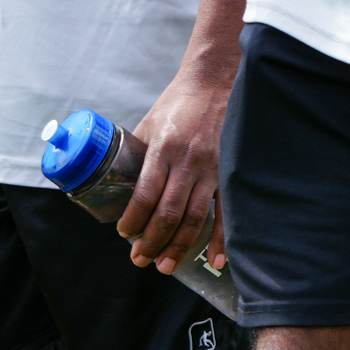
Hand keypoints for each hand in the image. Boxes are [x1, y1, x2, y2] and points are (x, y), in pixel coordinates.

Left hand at [118, 63, 235, 273]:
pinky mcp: (228, 172)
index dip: (133, 220)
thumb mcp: (149, 124)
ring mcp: (212, 168)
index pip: (145, 194)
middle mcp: (188, 161)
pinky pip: (226, 212)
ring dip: (178, 246)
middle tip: (140, 259)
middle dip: (152, 242)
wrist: (214, 83)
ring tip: (165, 266)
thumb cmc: (177, 103)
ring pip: (194, 218)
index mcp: (164, 148)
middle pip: (168, 213)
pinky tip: (213, 260)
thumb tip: (120, 185)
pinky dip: (220, 239)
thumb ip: (139, 155)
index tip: (124, 233)